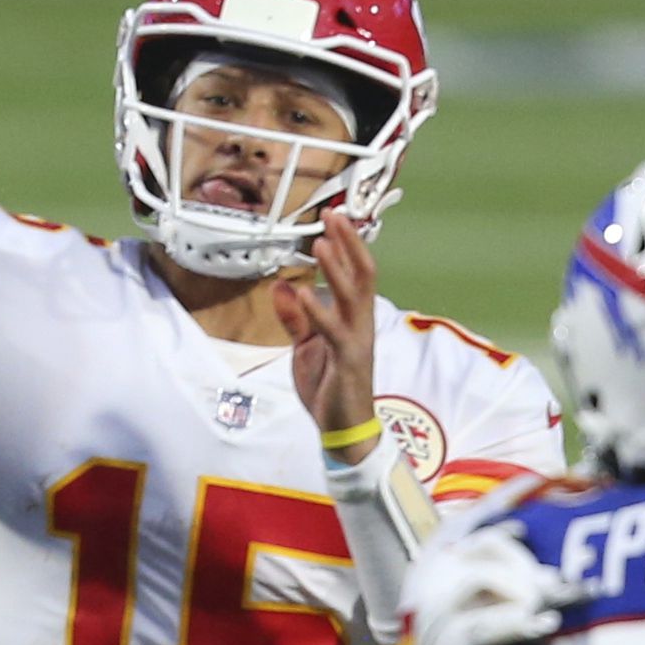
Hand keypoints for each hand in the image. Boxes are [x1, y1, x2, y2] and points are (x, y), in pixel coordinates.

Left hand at [276, 210, 381, 458]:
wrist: (344, 429)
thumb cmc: (329, 387)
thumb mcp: (306, 347)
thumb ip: (296, 318)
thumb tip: (282, 287)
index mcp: (353, 319)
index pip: (355, 272)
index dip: (347, 243)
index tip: (334, 217)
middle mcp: (361, 324)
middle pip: (362, 274)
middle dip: (349, 243)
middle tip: (334, 214)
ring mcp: (356, 341)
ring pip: (353, 296)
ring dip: (337, 268)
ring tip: (322, 243)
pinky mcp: (347, 361)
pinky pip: (333, 331)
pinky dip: (317, 310)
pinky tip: (302, 292)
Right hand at [387, 525, 575, 644]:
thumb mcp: (506, 619)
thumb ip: (527, 593)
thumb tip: (571, 573)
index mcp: (449, 579)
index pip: (480, 538)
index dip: (513, 530)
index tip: (552, 531)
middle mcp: (437, 593)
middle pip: (483, 556)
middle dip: (530, 565)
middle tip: (567, 583)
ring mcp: (437, 623)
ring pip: (477, 585)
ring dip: (525, 588)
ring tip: (559, 601)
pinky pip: (476, 629)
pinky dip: (514, 623)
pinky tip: (546, 626)